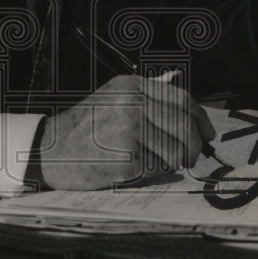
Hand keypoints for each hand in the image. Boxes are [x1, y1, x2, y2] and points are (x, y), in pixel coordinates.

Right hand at [36, 75, 215, 189]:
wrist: (49, 150)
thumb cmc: (83, 128)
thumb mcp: (112, 99)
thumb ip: (146, 101)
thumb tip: (190, 118)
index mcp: (130, 86)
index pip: (180, 99)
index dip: (200, 118)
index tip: (208, 132)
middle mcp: (131, 104)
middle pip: (184, 125)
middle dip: (194, 145)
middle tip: (192, 156)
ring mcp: (128, 130)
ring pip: (175, 150)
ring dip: (172, 162)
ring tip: (152, 162)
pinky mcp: (126, 158)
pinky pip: (157, 168)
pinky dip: (152, 172)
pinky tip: (134, 168)